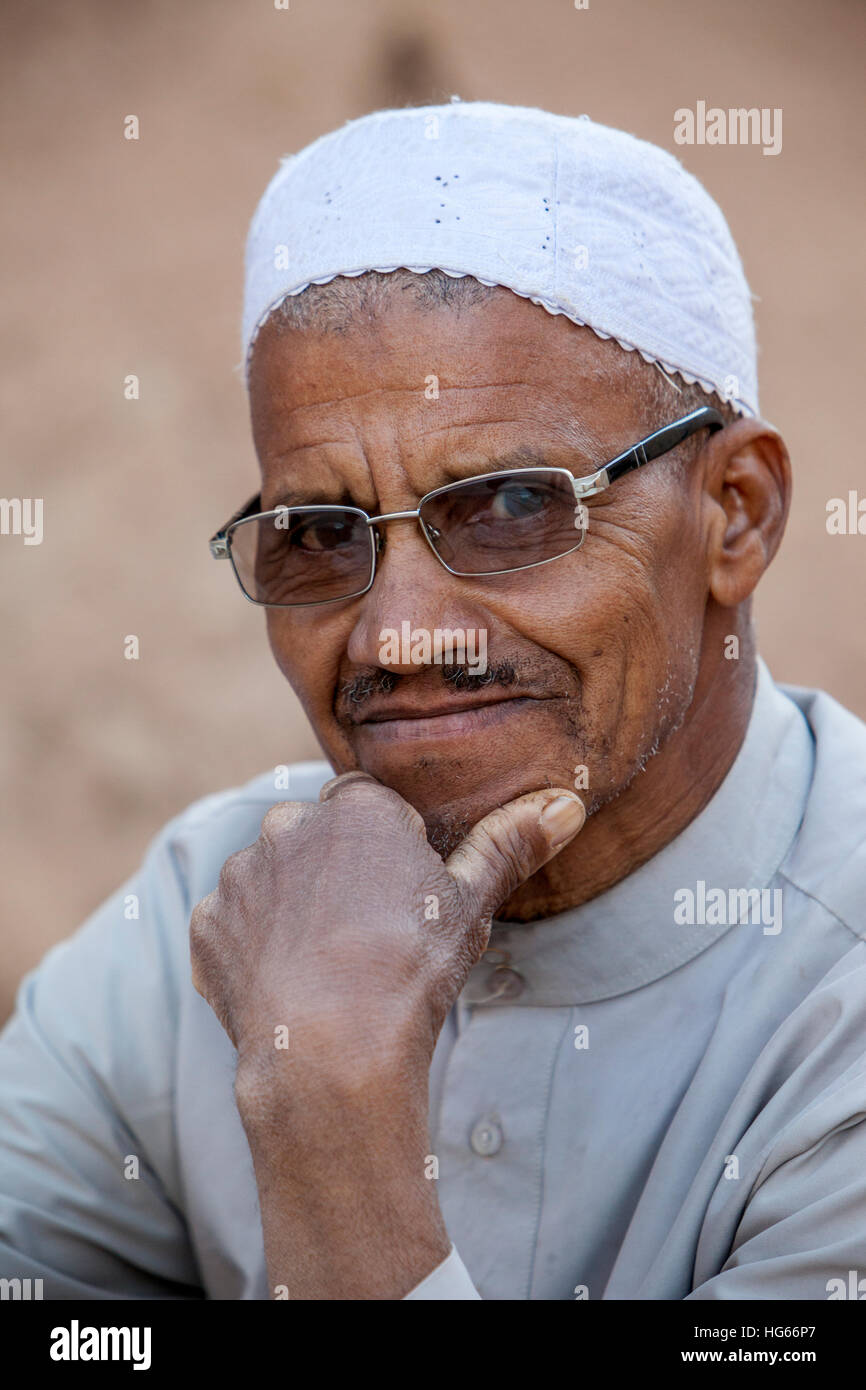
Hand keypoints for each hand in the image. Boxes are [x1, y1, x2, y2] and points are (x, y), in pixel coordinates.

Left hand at [189, 773, 584, 1297]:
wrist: (331, 1052)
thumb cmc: (409, 971)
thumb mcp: (471, 905)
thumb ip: (509, 845)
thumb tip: (565, 806)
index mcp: (356, 808)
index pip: (370, 803)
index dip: (388, 846)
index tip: (401, 892)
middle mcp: (288, 825)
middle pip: (315, 836)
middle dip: (334, 870)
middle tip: (365, 931)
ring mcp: (242, 875)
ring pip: (271, 877)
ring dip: (290, 905)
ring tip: (324, 964)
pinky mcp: (208, 925)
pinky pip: (232, 924)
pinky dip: (252, 946)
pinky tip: (285, 984)